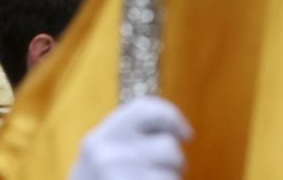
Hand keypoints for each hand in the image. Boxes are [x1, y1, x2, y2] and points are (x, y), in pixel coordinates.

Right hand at [70, 97, 191, 179]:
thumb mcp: (97, 162)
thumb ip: (126, 144)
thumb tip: (179, 133)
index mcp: (97, 140)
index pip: (146, 109)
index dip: (172, 118)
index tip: (185, 134)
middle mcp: (108, 154)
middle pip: (168, 146)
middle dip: (172, 165)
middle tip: (154, 178)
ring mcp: (120, 176)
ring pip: (174, 172)